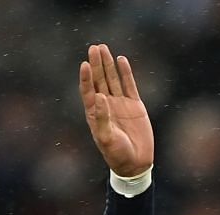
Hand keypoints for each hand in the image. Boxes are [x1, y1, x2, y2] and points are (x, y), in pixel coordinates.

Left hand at [80, 44, 152, 177]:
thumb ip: (103, 118)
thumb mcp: (107, 139)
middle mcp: (106, 106)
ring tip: (103, 48)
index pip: (88, 91)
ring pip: (112, 79)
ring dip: (108, 65)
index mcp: (95, 114)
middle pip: (99, 80)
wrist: (135, 163)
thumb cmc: (117, 154)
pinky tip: (121, 60)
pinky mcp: (134, 104)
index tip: (84, 63)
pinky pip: (129, 84)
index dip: (86, 77)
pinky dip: (125, 72)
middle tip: (94, 48)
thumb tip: (100, 96)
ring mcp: (120, 104)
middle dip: (96, 64)